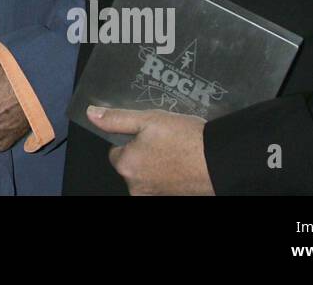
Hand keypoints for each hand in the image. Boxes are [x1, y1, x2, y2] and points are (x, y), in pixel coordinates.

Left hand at [90, 106, 214, 194]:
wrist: (221, 161)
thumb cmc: (185, 139)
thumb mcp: (148, 119)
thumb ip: (116, 119)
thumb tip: (91, 114)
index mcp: (126, 166)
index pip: (116, 152)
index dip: (132, 140)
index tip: (149, 133)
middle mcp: (137, 187)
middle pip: (132, 165)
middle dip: (144, 152)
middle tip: (165, 139)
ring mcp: (156, 195)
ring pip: (148, 174)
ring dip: (158, 163)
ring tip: (176, 149)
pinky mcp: (173, 198)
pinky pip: (163, 182)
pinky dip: (170, 173)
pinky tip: (183, 161)